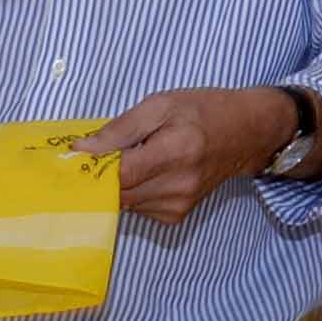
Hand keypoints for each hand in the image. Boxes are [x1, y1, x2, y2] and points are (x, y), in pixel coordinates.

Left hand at [75, 87, 293, 225]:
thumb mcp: (161, 104)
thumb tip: (82, 149)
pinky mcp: (177, 216)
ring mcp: (179, 205)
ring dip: (119, 183)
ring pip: (125, 203)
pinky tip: (148, 173)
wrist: (246, 134)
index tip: (75, 157)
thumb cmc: (203, 111)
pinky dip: (134, 192)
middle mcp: (179, 185)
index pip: (119, 172)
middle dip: (101, 175)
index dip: (92, 167)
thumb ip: (120, 128)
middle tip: (98, 154)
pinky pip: (138, 208)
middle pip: (118, 192)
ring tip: (134, 158)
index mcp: (176, 151)